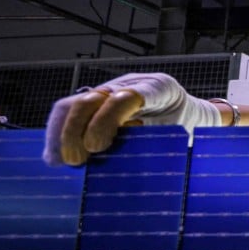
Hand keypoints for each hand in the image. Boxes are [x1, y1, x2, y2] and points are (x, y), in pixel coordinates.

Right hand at [43, 73, 220, 165]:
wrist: (194, 116)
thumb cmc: (188, 128)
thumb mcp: (180, 136)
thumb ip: (156, 143)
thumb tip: (119, 165)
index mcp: (159, 88)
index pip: (126, 97)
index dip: (107, 120)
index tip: (95, 147)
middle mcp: (131, 84)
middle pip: (93, 99)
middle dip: (76, 130)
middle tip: (75, 161)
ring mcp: (112, 90)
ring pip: (75, 104)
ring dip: (61, 133)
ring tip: (58, 161)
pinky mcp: (100, 101)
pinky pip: (72, 111)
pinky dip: (59, 134)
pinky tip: (54, 156)